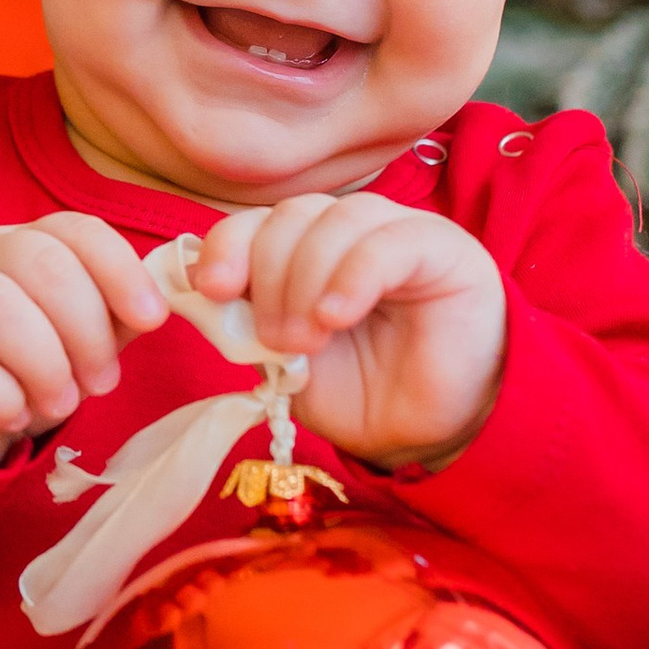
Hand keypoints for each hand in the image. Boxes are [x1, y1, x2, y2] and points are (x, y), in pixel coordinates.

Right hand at [0, 213, 167, 466]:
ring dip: (45, 363)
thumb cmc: (11, 366)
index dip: (120, 270)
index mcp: (18, 242)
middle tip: (102, 381)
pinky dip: (0, 397)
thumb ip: (113, 316)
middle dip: (86, 328)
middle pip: (40, 263)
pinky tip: (13, 415)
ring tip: (60, 403)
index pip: (75, 230)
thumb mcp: (68, 336)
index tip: (152, 320)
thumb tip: (170, 304)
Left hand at [191, 194, 506, 470]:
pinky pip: (388, 242)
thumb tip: (206, 293)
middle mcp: (349, 232)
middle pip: (291, 215)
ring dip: (306, 281)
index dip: (228, 246)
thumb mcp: (289, 364)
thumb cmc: (364, 396)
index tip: (213, 290)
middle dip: (268, 277)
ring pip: (335, 219)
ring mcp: (397, 232)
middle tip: (276, 341)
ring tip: (308, 341)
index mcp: (307, 251)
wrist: (432, 433)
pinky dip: (351, 277)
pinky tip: (336, 316)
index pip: (257, 222)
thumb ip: (251, 324)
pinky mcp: (442, 249)